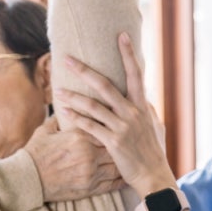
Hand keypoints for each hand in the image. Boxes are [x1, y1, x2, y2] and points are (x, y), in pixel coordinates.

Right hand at [24, 115, 123, 201]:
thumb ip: (59, 120)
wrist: (26, 179)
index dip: (112, 128)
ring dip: (123, 163)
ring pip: (116, 166)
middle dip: (121, 145)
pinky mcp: (89, 189)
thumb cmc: (34, 153)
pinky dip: (120, 180)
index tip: (118, 126)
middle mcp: (89, 154)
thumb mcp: (46, 131)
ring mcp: (90, 173)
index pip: (105, 128)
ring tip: (129, 160)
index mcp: (80, 137)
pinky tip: (125, 177)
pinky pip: (112, 184)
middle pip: (115, 147)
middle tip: (129, 143)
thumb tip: (65, 110)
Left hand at [55, 32, 175, 196]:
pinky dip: (76, 118)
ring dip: (73, 96)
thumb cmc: (153, 150)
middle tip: (67, 59)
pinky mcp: (112, 142)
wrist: (153, 175)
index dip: (128, 54)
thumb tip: (144, 97)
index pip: (136, 74)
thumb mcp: (154, 125)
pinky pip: (89, 126)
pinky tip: (64, 112)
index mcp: (142, 105)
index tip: (121, 35)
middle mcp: (132, 112)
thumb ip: (147, 109)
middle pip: (105, 85)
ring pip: (93, 106)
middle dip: (84, 70)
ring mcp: (122, 127)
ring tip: (57, 90)